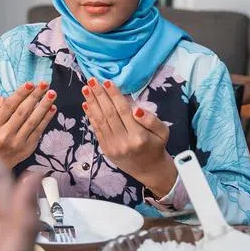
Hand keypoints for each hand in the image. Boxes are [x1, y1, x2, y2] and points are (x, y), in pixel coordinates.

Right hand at [0, 81, 56, 166]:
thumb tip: (2, 99)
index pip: (8, 106)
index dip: (21, 94)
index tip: (31, 84)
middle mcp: (4, 135)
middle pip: (22, 112)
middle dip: (35, 96)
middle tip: (45, 84)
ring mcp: (17, 142)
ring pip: (33, 120)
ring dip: (44, 105)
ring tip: (52, 93)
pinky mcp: (28, 147)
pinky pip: (39, 130)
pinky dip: (47, 118)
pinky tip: (52, 108)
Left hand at [82, 77, 175, 195]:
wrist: (149, 170)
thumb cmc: (156, 146)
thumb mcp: (163, 131)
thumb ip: (151, 119)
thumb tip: (135, 108)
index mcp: (138, 136)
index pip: (123, 111)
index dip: (114, 95)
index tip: (107, 82)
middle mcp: (123, 142)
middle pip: (109, 114)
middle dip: (99, 95)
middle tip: (92, 80)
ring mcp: (112, 147)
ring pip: (100, 121)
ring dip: (92, 103)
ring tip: (86, 88)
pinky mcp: (105, 149)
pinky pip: (97, 130)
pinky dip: (91, 116)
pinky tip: (86, 104)